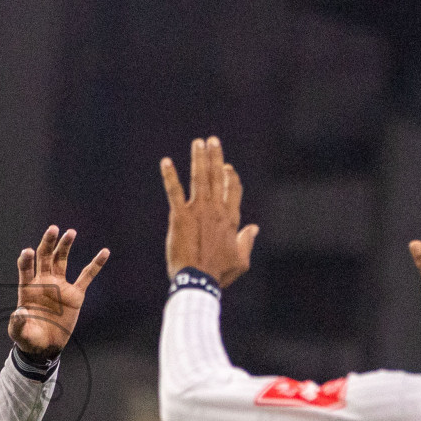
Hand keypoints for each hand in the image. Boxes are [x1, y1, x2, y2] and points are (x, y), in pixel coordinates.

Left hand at [7, 225, 108, 358]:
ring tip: (70, 232)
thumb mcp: (19, 333)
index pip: (26, 268)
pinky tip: (104, 252)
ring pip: (62, 261)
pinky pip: (86, 277)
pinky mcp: (74, 294)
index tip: (29, 252)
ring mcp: (59, 286)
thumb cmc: (29, 337)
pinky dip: (96, 265)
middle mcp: (43, 282)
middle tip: (53, 229)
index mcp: (27, 288)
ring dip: (65, 246)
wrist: (45, 346)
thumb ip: (17, 323)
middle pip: (44, 257)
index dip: (26, 260)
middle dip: (48, 243)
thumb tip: (19, 311)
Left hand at [160, 136, 259, 286]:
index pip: (233, 190)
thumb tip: (254, 228)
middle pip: (218, 177)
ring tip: (198, 143)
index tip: (227, 166)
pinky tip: (165, 161)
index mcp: (230, 220)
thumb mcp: (241, 261)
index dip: (231, 177)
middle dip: (215, 157)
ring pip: (200, 178)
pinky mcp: (180, 216)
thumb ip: (247, 241)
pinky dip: (170, 175)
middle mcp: (216, 210)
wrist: (198, 280)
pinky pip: (174, 191)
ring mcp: (198, 211)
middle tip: (212, 140)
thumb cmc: (219, 274)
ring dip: (199, 159)